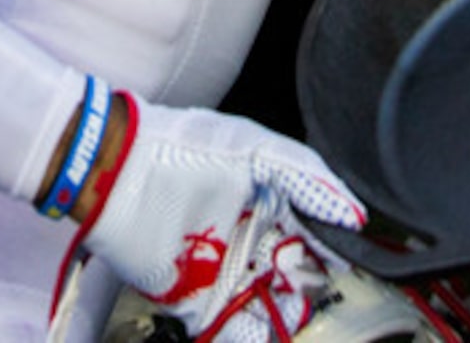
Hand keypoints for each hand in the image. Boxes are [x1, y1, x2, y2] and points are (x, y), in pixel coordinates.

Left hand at [78, 98, 364, 342]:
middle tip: (313, 296)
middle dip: (304, 290)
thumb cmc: (184, 147)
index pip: (309, 237)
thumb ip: (308, 177)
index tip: (346, 266)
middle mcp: (246, 238)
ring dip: (278, 317)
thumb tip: (352, 215)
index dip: (328, 252)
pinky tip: (259, 334)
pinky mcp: (190, 297)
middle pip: (289, 278)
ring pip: (261, 306)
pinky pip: (224, 326)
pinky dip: (244, 334)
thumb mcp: (256, 149)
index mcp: (266, 203)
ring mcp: (219, 270)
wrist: (117, 171)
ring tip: (289, 318)